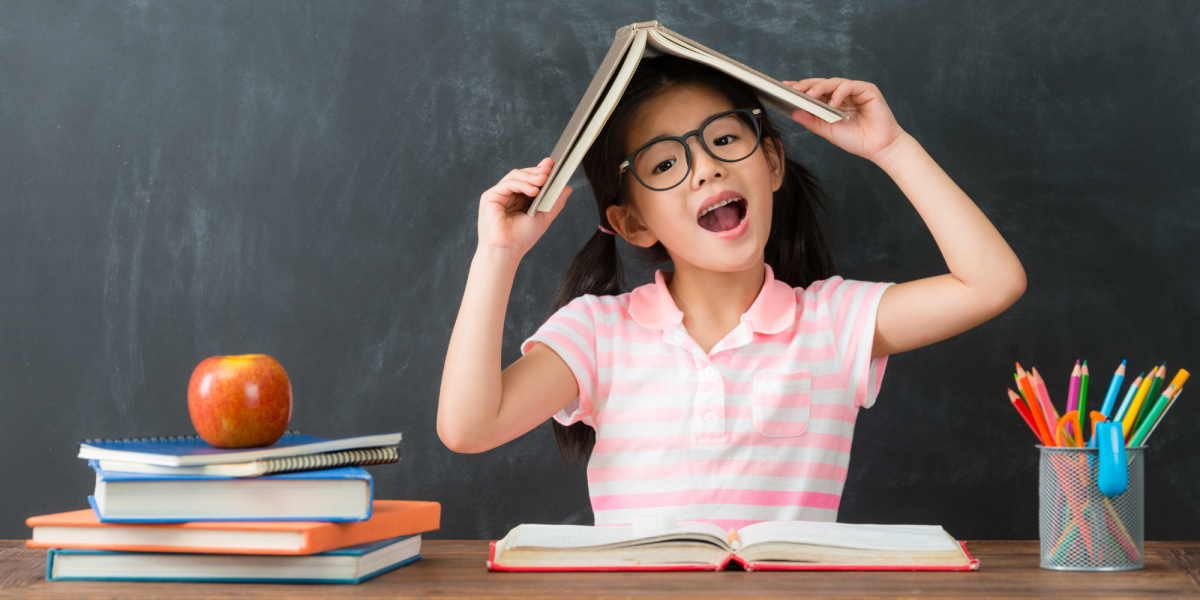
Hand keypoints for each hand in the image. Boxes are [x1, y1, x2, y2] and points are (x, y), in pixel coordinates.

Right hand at [477, 157, 571, 258]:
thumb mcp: (544, 217)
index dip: (540, 170)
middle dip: (537, 171)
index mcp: (518, 198)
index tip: (553, 165)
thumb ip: (554, 202)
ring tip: (544, 180)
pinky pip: (508, 184)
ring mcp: (498, 194)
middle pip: (522, 174)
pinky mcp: (490, 197)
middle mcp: (508, 194)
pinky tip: (534, 190)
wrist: (507, 251)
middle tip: (550, 170)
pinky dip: (522, 184)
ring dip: (531, 176)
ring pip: (515, 176)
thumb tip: (568, 187)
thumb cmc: (522, 238)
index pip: (530, 179)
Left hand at [783, 78, 908, 163]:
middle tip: (794, 89)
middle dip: (806, 85)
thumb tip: (794, 113)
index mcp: (832, 103)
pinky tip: (833, 103)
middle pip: (821, 84)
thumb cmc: (856, 140)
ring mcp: (854, 91)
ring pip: (833, 82)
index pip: (814, 92)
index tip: (784, 88)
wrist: (878, 147)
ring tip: (810, 95)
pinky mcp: (867, 90)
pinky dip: (840, 93)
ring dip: (820, 87)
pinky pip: (849, 86)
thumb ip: (812, 122)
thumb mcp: (828, 131)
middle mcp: (842, 94)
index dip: (800, 88)